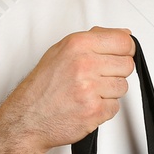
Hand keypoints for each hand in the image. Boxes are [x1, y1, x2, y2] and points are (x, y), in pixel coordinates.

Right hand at [3, 27, 134, 151]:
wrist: (27, 119)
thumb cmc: (41, 87)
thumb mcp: (61, 51)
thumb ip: (94, 39)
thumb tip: (123, 34)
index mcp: (77, 45)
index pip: (123, 41)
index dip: (126, 50)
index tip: (122, 55)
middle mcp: (84, 64)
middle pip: (127, 65)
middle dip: (116, 72)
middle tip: (98, 77)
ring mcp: (90, 89)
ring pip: (123, 87)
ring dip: (110, 92)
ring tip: (89, 92)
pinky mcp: (94, 111)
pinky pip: (115, 107)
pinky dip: (104, 109)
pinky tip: (87, 105)